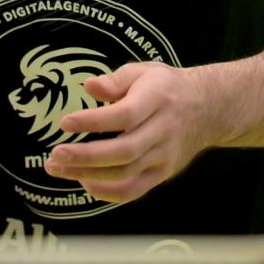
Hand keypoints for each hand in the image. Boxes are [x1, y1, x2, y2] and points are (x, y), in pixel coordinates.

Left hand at [43, 62, 225, 204]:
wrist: (209, 109)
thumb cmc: (166, 88)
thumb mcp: (143, 72)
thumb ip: (115, 80)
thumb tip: (89, 86)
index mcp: (158, 99)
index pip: (125, 115)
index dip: (94, 121)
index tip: (65, 122)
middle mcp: (163, 130)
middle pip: (124, 151)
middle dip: (85, 157)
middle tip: (55, 155)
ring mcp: (165, 156)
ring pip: (126, 173)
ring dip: (87, 175)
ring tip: (57, 168)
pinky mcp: (163, 173)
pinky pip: (134, 190)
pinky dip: (107, 191)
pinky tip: (84, 182)